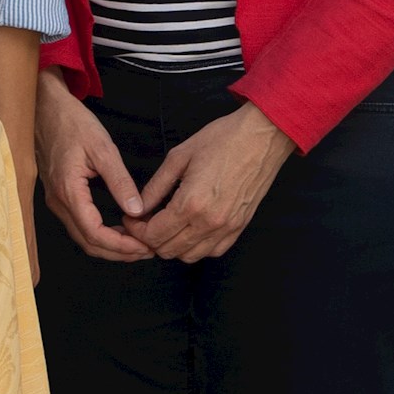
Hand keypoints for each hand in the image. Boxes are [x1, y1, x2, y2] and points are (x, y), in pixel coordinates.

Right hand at [35, 74, 149, 262]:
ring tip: (138, 243)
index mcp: (69, 191)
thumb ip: (120, 182)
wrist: (45, 109)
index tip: (144, 246)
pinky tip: (120, 230)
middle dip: (118, 253)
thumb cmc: (72, 123)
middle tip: (147, 250)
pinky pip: (79, 225)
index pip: (94, 233)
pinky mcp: (59, 197)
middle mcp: (58, 202)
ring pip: (83, 237)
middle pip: (88, 243)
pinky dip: (100, 235)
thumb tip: (136, 211)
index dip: (120, 246)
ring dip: (110, 246)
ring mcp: (56, 201)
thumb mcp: (103, 148)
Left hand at [126, 101, 293, 261]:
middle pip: (169, 250)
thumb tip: (138, 207)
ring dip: (172, 245)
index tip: (131, 217)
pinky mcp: (240, 227)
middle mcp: (210, 222)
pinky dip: (196, 247)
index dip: (136, 229)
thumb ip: (155, 187)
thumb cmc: (221, 140)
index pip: (154, 235)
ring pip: (190, 256)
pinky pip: (213, 251)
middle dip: (150, 239)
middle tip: (144, 221)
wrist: (262, 137)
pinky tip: (189, 229)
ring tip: (165, 225)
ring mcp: (228, 227)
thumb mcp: (178, 157)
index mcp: (191, 204)